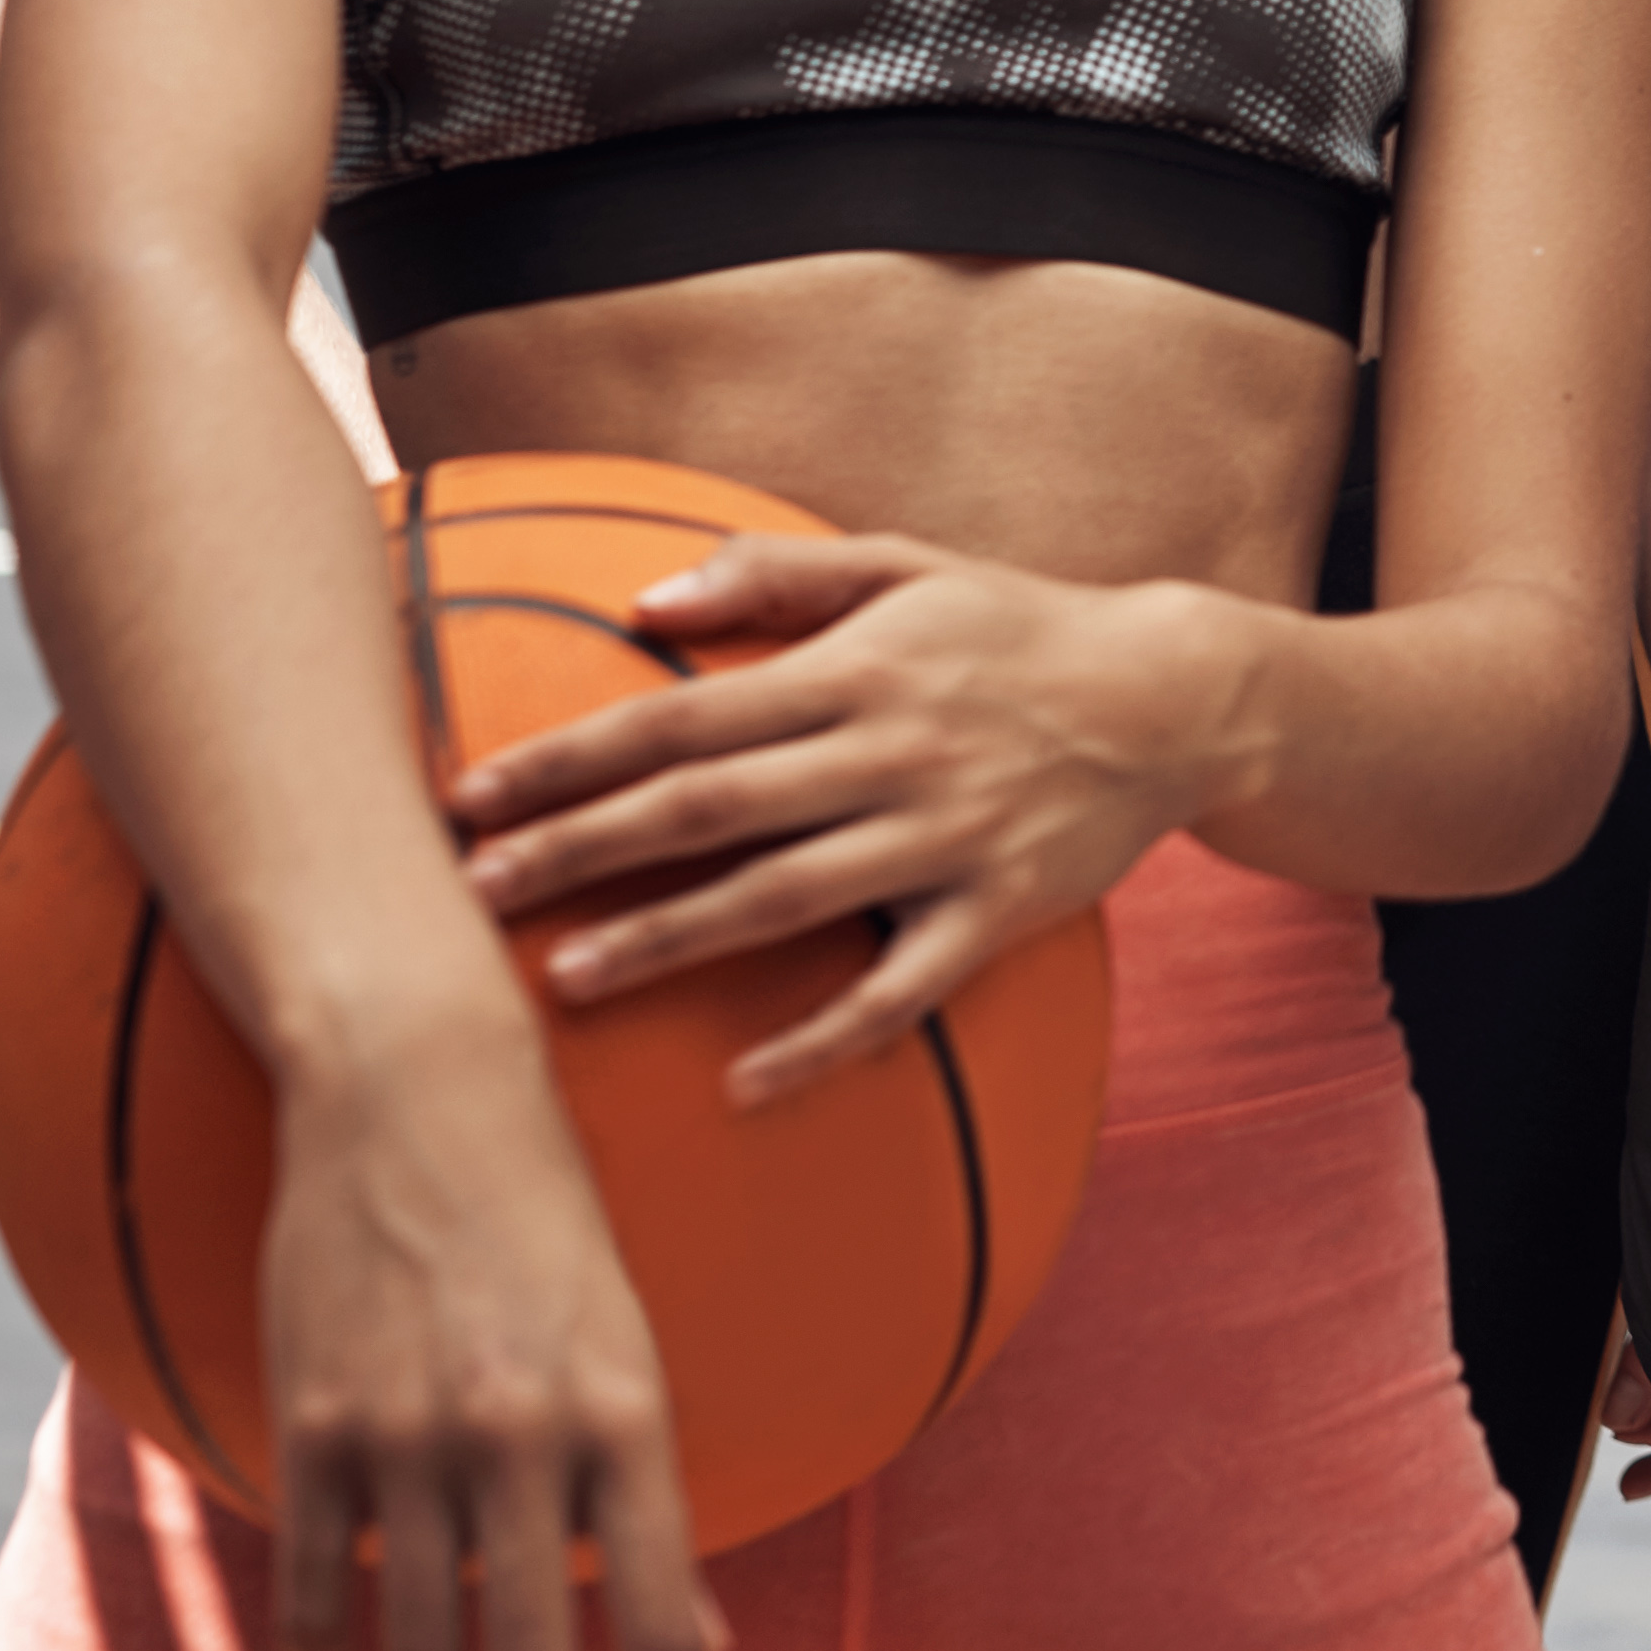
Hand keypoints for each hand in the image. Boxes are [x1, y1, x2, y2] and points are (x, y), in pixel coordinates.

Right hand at [252, 986, 725, 1650]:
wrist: (422, 1090)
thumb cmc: (550, 1225)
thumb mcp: (632, 1348)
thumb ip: (642, 1494)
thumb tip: (681, 1637)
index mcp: (632, 1421)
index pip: (667, 1633)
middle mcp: (526, 1442)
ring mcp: (410, 1439)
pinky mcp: (316, 1426)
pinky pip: (319, 1596)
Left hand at [450, 537, 1239, 1106]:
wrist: (1180, 697)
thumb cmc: (1018, 627)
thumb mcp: (907, 565)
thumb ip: (775, 574)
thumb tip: (639, 602)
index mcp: (855, 670)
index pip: (682, 716)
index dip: (571, 757)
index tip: (470, 796)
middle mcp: (892, 751)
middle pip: (711, 808)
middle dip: (583, 848)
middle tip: (472, 894)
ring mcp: (949, 836)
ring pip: (786, 896)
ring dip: (670, 939)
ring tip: (566, 978)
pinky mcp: (1001, 909)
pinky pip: (901, 990)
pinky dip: (823, 1040)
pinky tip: (742, 1084)